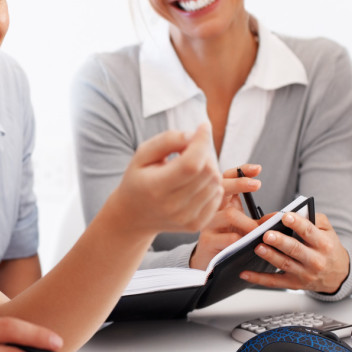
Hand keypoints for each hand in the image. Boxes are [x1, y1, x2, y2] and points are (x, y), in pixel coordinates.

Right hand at [113, 122, 222, 236]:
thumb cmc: (138, 179)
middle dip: (204, 152)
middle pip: (207, 171)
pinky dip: (211, 183)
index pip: (191, 164)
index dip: (202, 142)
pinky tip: (196, 181)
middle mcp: (172, 207)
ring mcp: (186, 218)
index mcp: (155, 188)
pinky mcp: (196, 225)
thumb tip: (193, 135)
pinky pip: (218, 196)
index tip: (203, 126)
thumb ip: (167, 140)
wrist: (133, 216)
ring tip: (191, 166)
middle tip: (190, 149)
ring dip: (209, 168)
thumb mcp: (142, 155)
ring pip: (215, 183)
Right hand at [189, 164, 261, 269]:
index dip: (241, 171)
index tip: (257, 169)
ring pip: (227, 214)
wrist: (207, 263)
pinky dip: (237, 239)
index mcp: (222, 203)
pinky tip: (242, 243)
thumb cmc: (227, 242)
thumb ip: (260, 221)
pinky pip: (224, 237)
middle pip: (221, 188)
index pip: (227, 179)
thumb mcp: (244, 228)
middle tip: (257, 184)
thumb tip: (278, 216)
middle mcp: (212, 209)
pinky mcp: (207, 241)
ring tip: (257, 230)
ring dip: (247, 221)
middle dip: (240, 183)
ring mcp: (208, 224)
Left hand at [241, 212, 349, 293]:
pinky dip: (258, 278)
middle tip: (267, 234)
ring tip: (257, 247)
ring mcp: (304, 274)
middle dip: (280, 242)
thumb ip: (314, 219)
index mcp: (324, 244)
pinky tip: (245, 273)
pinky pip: (274, 282)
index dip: (298, 224)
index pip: (310, 232)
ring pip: (284, 264)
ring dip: (270, 256)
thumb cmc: (328, 248)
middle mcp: (315, 260)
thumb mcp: (328, 231)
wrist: (338, 275)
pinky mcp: (293, 284)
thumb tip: (293, 213)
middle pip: (296, 250)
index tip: (285, 216)